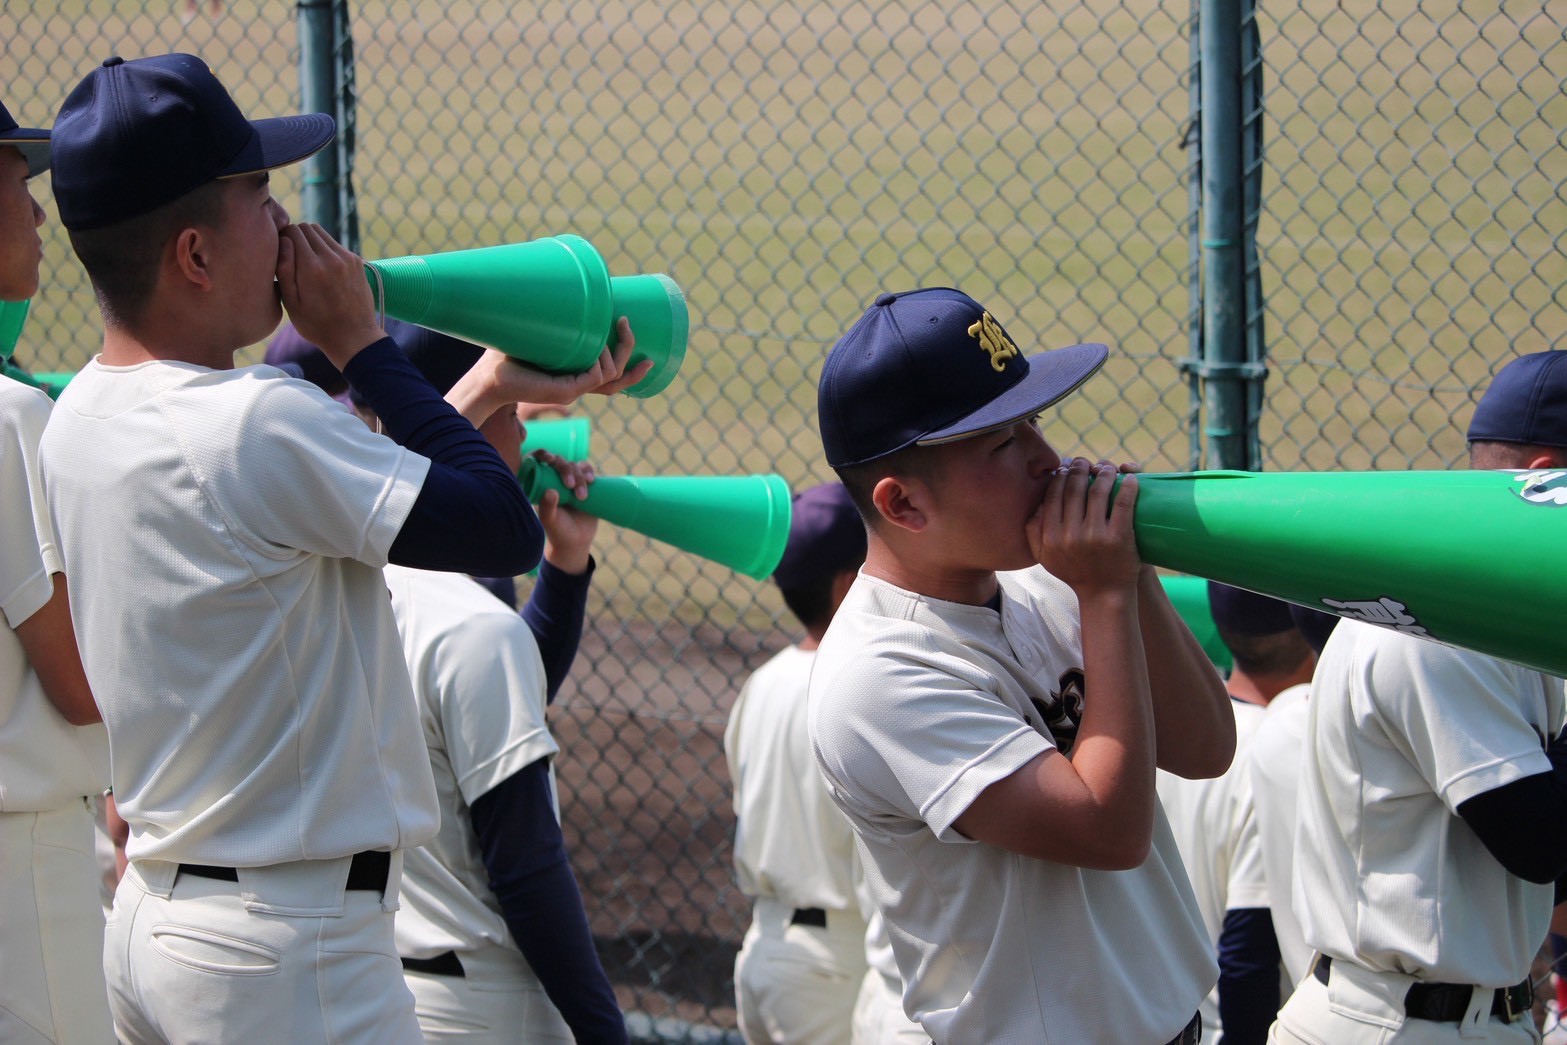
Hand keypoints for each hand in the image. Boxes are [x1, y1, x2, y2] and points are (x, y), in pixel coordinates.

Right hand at [275, 223, 384, 367]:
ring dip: (311, 241)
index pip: (292, 231)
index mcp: (312, 267)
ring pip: (322, 233)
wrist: (354, 337)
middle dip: (296, 237)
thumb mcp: (291, 302)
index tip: (280, 253)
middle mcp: (332, 258)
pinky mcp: (357, 262)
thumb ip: (284, 269)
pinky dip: (326, 250)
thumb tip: (284, 241)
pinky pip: (335, 244)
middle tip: (291, 257)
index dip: (282, 238)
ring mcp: (347, 258)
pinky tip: (323, 269)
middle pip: (307, 228)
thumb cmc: (317, 325)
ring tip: (306, 263)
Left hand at [447, 318, 652, 424]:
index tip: (633, 332)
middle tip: (626, 322)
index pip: (611, 378)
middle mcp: (577, 385)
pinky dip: (600, 363)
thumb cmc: (504, 354)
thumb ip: (547, 314)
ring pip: (612, 377)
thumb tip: (551, 279)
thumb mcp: (534, 330)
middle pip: (618, 379)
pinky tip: (597, 347)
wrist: (487, 376)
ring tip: (612, 328)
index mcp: (573, 374)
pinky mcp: (566, 391)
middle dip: (631, 351)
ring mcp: (573, 390)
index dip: (631, 365)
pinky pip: (596, 379)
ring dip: (617, 354)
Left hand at [534, 451, 596, 573]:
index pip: (536, 461)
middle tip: (570, 486)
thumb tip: (551, 490)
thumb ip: (547, 507)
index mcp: (539, 484)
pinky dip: (589, 471)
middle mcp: (553, 479)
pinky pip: (586, 470)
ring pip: (574, 465)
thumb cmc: (558, 532)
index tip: (549, 460)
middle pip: (558, 461)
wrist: (576, 542)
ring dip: (579, 476)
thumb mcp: (550, 521)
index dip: (541, 454)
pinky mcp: (583, 483)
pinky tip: (591, 480)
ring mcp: (569, 480)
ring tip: (582, 496)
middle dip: (566, 470)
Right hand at [1027, 457, 1141, 596]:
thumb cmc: (1074, 573)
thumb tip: (1036, 503)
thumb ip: (1033, 532)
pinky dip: (1127, 487)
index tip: (1066, 467)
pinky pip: (1123, 504)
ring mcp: (1096, 536)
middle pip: (1075, 489)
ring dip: (1104, 473)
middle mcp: (1070, 535)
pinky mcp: (1119, 538)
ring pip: (1098, 492)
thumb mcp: (1045, 557)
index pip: (1053, 495)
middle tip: (1085, 462)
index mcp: (1051, 536)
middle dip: (1080, 469)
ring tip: (1107, 468)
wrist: (1104, 595)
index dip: (1060, 476)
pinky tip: (1130, 478)